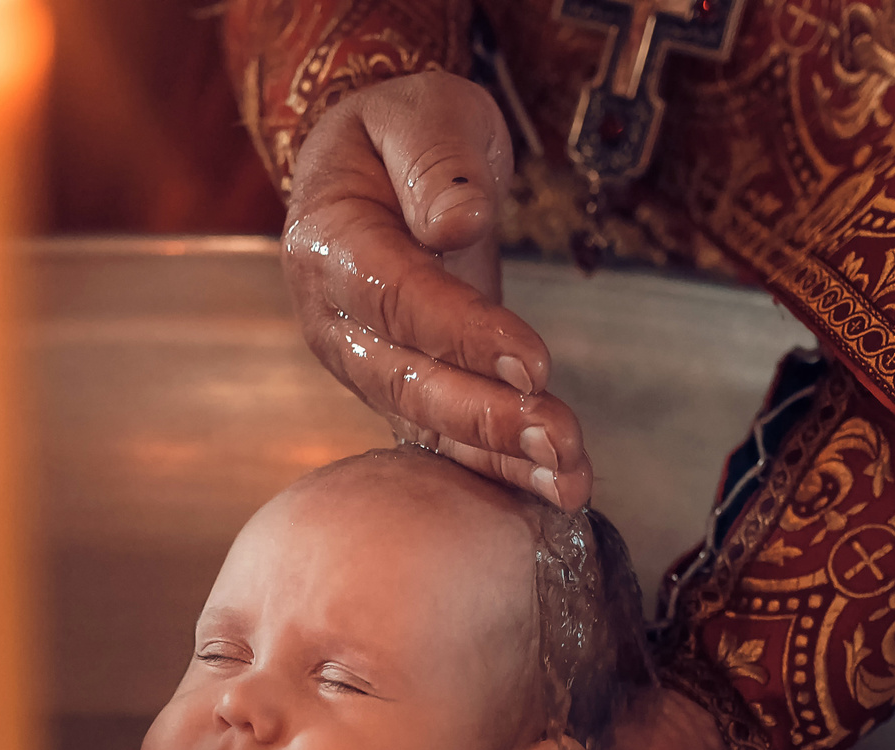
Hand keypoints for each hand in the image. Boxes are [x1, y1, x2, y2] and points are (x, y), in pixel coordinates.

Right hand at [281, 71, 593, 509]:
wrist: (373, 167)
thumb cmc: (398, 134)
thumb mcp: (420, 114)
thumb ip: (434, 163)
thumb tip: (454, 222)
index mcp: (327, 242)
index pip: (396, 296)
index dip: (463, 333)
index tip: (533, 360)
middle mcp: (332, 316)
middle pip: (406, 378)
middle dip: (486, 417)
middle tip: (556, 439)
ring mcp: (360, 360)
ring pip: (424, 420)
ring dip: (498, 456)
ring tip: (567, 480)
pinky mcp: (397, 386)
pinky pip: (442, 435)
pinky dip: (495, 468)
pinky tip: (548, 490)